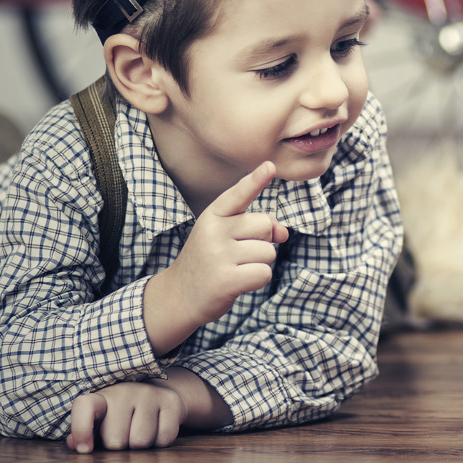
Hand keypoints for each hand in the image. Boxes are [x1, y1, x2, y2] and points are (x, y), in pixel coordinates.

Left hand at [66, 381, 184, 452]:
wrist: (157, 396)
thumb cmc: (120, 416)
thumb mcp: (101, 422)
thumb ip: (84, 433)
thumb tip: (75, 445)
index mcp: (102, 397)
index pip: (84, 406)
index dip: (81, 430)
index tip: (85, 449)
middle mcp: (125, 391)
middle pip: (116, 440)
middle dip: (119, 446)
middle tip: (123, 437)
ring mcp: (150, 394)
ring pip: (140, 441)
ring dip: (140, 447)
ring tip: (139, 434)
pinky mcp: (171, 402)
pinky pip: (164, 438)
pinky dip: (159, 443)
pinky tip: (156, 431)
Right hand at [144, 162, 288, 354]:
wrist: (178, 297)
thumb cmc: (208, 262)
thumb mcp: (225, 238)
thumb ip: (255, 228)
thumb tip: (283, 233)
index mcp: (212, 216)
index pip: (238, 195)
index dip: (256, 180)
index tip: (270, 166)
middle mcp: (213, 231)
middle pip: (265, 224)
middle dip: (262, 240)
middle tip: (238, 254)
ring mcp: (218, 255)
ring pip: (268, 252)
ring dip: (259, 263)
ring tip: (235, 269)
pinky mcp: (226, 280)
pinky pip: (264, 273)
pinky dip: (257, 280)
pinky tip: (238, 283)